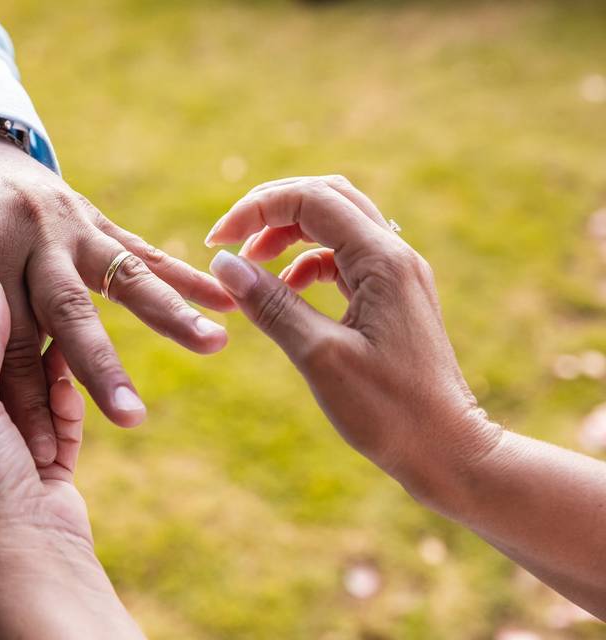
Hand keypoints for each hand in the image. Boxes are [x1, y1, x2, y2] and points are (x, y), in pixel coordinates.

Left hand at [0, 132, 232, 466]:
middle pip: (70, 314)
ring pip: (122, 275)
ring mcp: (69, 222)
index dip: (24, 400)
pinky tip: (224, 300)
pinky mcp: (95, 218)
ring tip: (214, 344)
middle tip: (133, 418)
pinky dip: (185, 275)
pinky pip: (144, 249)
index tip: (45, 451)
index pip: (7, 345)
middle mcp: (30, 234)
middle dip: (102, 370)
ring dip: (170, 313)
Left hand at [0, 265, 142, 638]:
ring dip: (49, 375)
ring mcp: (8, 455)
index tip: (1, 290)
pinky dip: (68, 403)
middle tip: (43, 305)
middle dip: (20, 349)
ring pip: (33, 395)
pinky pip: (60, 421)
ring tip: (68, 333)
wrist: (28, 559)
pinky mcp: (48, 469)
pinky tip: (75, 380)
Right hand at [205, 176, 501, 503]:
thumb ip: (271, 303)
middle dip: (272, 209)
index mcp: (382, 260)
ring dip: (288, 232)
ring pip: (336, 224)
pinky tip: (286, 288)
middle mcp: (394, 255)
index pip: (311, 200)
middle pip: (326, 197)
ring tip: (250, 263)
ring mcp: (396, 275)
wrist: (447, 449)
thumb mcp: (319, 356)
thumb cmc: (388, 410)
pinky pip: (344, 257)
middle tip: (229, 241)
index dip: (256, 210)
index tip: (216, 243)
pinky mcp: (392, 297)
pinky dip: (307, 262)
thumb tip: (224, 265)